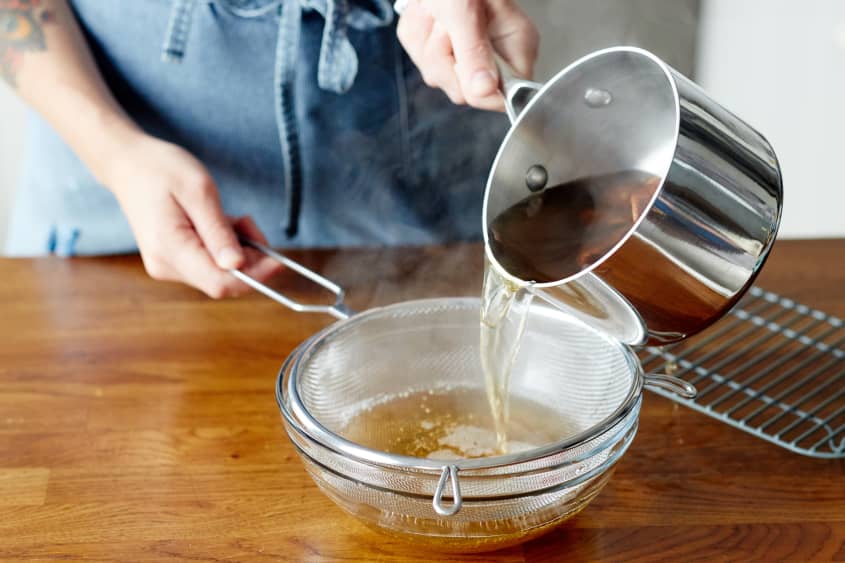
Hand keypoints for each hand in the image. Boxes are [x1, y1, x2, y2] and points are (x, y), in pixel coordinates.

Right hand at [103, 135, 281, 297]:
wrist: (127, 164)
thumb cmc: (160, 169)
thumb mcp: (199, 191)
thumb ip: (219, 231)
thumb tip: (237, 265)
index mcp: (170, 249)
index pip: (220, 283)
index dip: (255, 277)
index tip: (278, 261)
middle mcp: (166, 266)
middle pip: (223, 280)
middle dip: (248, 258)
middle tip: (248, 222)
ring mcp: (168, 266)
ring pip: (219, 272)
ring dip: (237, 249)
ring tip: (230, 216)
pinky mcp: (173, 261)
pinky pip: (209, 263)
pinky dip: (224, 247)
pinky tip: (219, 222)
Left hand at [397, 0, 538, 109]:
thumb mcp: (466, 10)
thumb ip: (475, 51)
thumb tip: (485, 90)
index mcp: (516, 48)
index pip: (505, 96)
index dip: (480, 89)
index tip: (464, 60)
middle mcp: (493, 58)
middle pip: (465, 91)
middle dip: (445, 58)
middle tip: (447, 25)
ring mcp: (466, 58)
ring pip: (438, 77)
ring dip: (427, 43)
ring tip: (437, 13)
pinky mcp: (440, 54)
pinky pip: (420, 61)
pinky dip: (416, 36)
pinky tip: (427, 15)